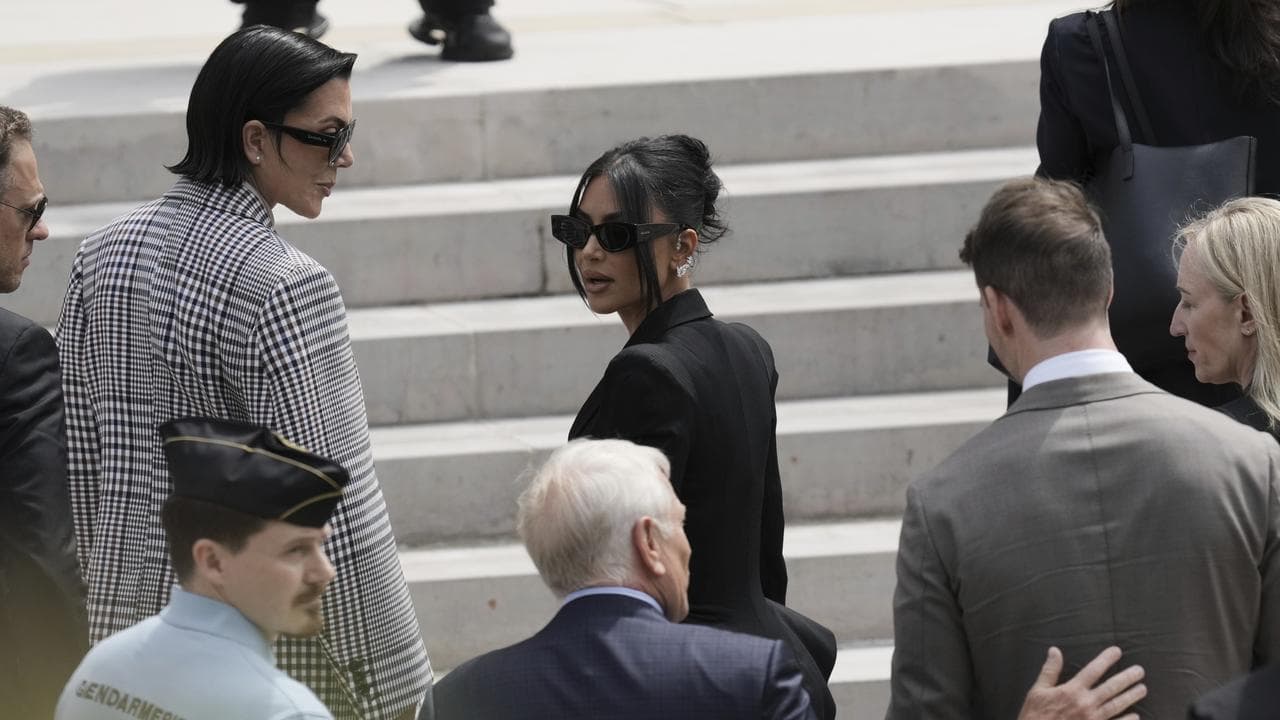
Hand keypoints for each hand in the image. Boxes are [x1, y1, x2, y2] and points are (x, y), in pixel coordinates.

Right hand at [1017, 646, 1145, 719]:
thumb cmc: (1036, 715)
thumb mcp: (1038, 690)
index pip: (1093, 670)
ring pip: (1117, 705)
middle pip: (1111, 687)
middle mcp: (1086, 703)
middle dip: (1127, 678)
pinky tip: (1136, 716)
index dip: (1106, 659)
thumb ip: (1050, 670)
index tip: (1117, 651)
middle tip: (1139, 671)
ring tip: (1142, 689)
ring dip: (1131, 696)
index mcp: (1072, 690)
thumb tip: (1055, 651)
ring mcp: (1093, 719)